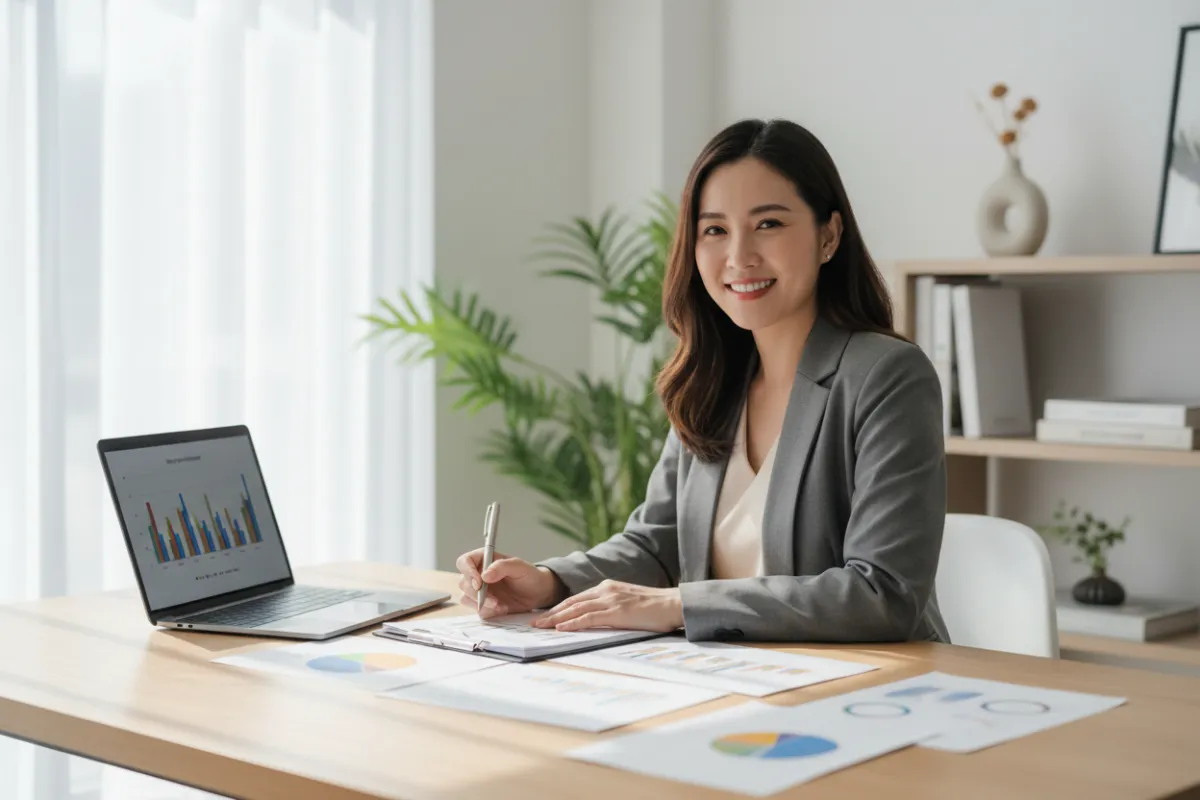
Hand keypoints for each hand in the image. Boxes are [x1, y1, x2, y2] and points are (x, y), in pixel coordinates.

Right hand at [455, 549, 560, 618]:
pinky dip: (489, 611)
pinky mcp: (484, 605)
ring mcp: (480, 591)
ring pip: (467, 598)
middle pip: (464, 583)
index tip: (479, 583)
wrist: (538, 593)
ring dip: (482, 604)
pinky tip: (503, 608)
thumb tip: (484, 575)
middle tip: (494, 599)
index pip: (464, 562)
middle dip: (477, 593)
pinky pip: (478, 610)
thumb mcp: (519, 567)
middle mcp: (478, 574)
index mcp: (484, 559)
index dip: (467, 572)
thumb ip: (502, 567)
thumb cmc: (529, 575)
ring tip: (500, 605)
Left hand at [531, 579, 682, 631]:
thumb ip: (611, 608)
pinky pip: (589, 617)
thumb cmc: (655, 608)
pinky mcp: (616, 611)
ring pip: (575, 609)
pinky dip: (572, 623)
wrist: (674, 604)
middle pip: (571, 602)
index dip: (559, 608)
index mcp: (608, 587)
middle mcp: (606, 590)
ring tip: (540, 627)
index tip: (546, 616)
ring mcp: (610, 599)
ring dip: (555, 619)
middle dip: (551, 613)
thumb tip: (598, 620)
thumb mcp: (628, 603)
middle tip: (534, 623)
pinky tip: (561, 628)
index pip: (577, 598)